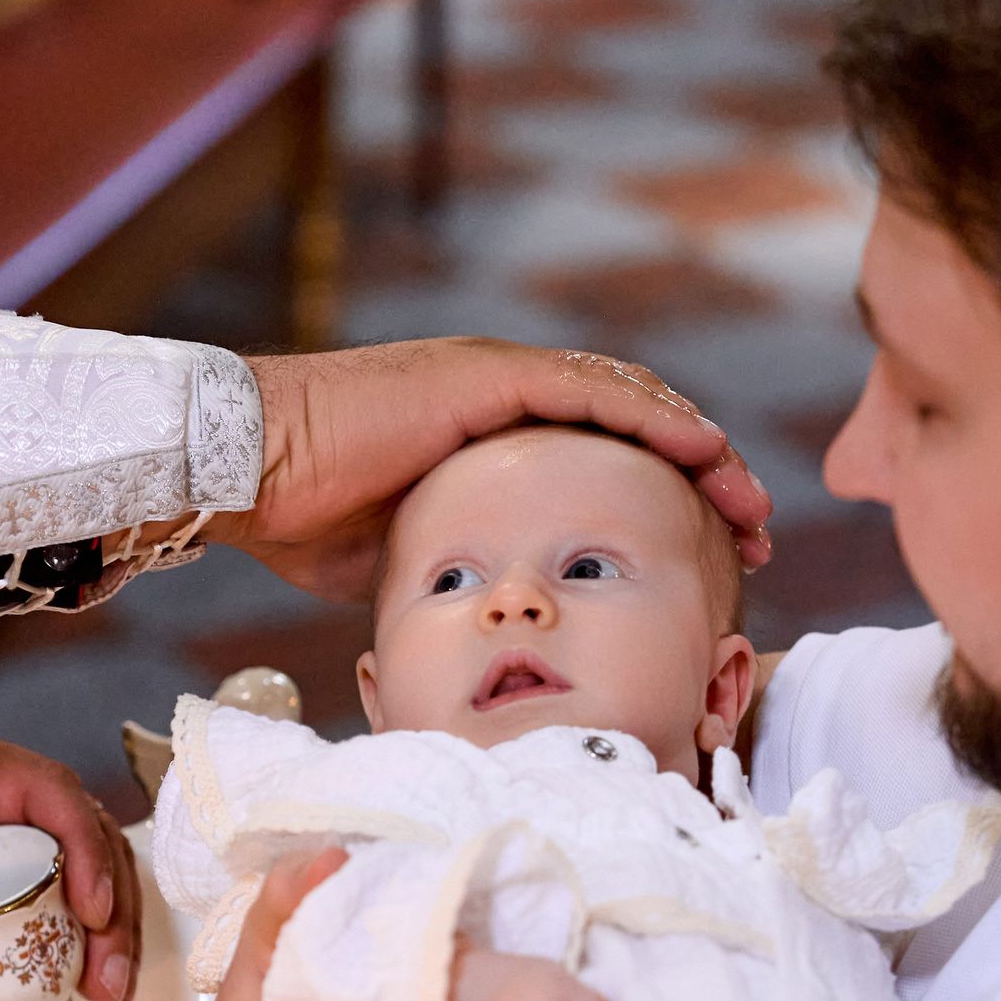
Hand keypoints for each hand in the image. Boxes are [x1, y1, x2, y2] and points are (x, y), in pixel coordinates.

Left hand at [0, 722, 139, 1000]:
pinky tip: (71, 977)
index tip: (91, 913)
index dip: (84, 847)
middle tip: (110, 982)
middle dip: (111, 905)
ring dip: (101, 924)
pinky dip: (67, 928)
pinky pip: (46, 881)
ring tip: (105, 991)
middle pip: (82, 831)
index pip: (45, 790)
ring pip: (77, 859)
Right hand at [193, 339, 774, 602]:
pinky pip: (595, 394)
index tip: (712, 549)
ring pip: (630, 403)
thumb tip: (482, 623)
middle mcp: (503, 396)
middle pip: (633, 427)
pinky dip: (658, 421)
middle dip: (702, 478)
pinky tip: (707, 451)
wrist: (246, 470)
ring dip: (699, 451)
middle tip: (754, 532)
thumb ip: (453, 566)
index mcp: (488, 435)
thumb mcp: (401, 554)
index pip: (602, 455)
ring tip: (750, 501)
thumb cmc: (301, 517)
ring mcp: (497, 379)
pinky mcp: (487, 376)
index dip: (663, 495)